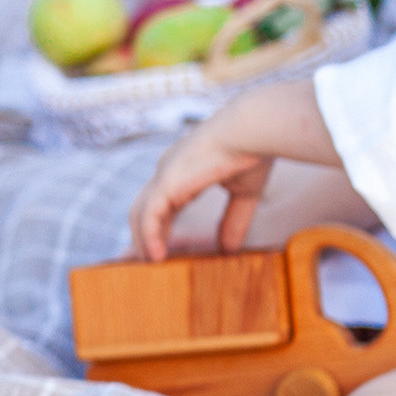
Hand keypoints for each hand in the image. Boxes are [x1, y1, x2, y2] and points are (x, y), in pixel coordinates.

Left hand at [126, 115, 276, 261]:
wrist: (254, 130)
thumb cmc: (253, 152)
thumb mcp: (244, 194)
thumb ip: (234, 220)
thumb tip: (230, 251)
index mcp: (184, 170)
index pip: (162, 204)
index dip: (159, 228)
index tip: (160, 251)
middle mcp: (168, 170)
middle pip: (144, 209)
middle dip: (142, 237)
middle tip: (145, 264)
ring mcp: (164, 174)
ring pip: (140, 214)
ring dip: (142, 241)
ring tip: (149, 265)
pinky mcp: (167, 181)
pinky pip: (149, 215)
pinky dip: (149, 237)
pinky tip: (156, 257)